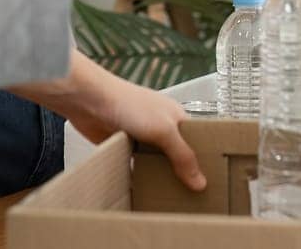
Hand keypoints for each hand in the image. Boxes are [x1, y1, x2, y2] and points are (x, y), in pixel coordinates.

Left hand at [12, 53, 205, 191]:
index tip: (211, 182)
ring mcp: (141, 137)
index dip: (203, 160)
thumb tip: (200, 181)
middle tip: (192, 198)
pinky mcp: (122, 147)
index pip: (196, 142)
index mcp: (176, 117)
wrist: (89, 101)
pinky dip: (139, 178)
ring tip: (170, 200)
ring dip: (159, 177)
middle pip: (176, 155)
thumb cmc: (127, 103)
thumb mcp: (163, 130)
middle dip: (182, 173)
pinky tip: (144, 192)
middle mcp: (160, 127)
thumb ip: (182, 156)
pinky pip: (135, 167)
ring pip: (156, 163)